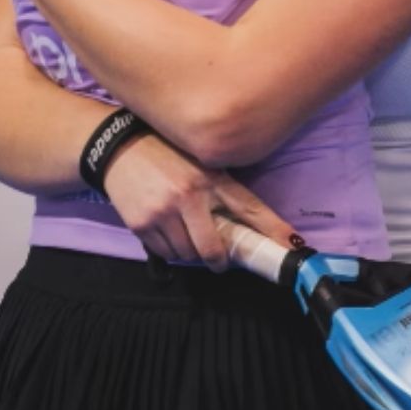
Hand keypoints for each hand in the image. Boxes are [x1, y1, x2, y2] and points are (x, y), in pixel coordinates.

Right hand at [100, 133, 301, 269]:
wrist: (121, 148)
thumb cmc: (170, 155)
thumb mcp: (204, 164)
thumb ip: (224, 190)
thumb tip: (250, 223)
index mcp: (212, 178)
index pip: (250, 208)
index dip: (272, 229)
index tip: (290, 244)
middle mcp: (189, 196)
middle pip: (214, 247)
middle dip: (220, 260)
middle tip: (223, 262)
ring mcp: (163, 212)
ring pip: (188, 254)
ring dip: (194, 255)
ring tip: (192, 240)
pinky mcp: (141, 224)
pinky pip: (165, 253)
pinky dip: (173, 252)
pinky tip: (172, 236)